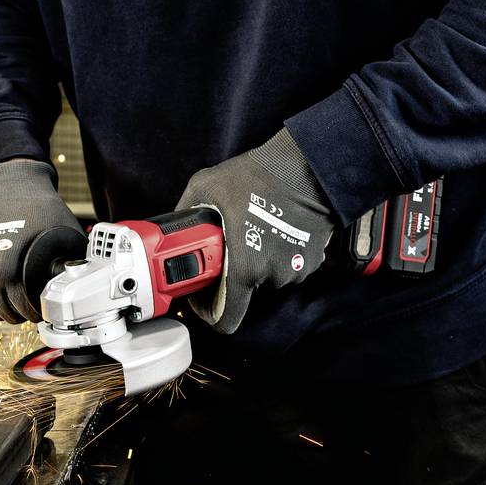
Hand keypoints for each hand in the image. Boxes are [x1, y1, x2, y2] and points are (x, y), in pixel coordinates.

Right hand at [0, 159, 85, 322]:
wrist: (3, 186)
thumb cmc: (37, 209)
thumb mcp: (64, 236)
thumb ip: (71, 266)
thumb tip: (86, 286)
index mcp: (6, 270)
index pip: (25, 312)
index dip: (37, 307)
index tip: (41, 295)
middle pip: (4, 314)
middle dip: (18, 306)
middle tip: (26, 287)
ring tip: (11, 279)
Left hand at [183, 129, 337, 334]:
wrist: (305, 166)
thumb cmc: (258, 176)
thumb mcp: (205, 187)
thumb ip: (186, 212)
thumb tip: (173, 227)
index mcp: (245, 267)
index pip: (227, 319)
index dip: (211, 311)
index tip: (206, 295)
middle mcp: (272, 275)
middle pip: (247, 289)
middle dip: (236, 271)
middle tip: (234, 242)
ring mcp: (296, 268)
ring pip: (268, 276)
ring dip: (260, 260)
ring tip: (256, 229)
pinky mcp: (312, 259)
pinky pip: (288, 264)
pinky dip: (280, 252)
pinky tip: (276, 227)